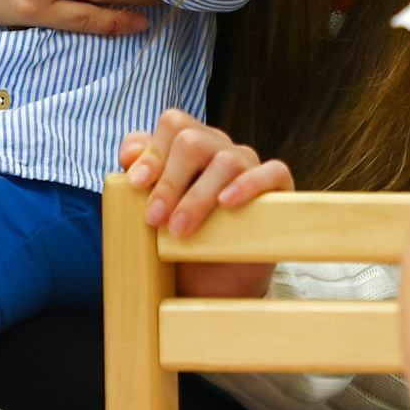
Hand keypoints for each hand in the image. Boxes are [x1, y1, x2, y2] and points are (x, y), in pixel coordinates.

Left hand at [119, 108, 292, 235]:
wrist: (210, 285)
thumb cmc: (177, 240)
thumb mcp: (151, 209)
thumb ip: (138, 174)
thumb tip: (132, 153)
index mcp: (189, 144)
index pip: (173, 124)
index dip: (152, 152)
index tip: (135, 185)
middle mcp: (219, 148)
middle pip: (194, 140)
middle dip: (170, 181)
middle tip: (154, 219)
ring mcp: (249, 165)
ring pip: (226, 161)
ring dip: (198, 196)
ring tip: (180, 230)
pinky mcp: (278, 188)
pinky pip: (272, 171)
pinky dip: (249, 185)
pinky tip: (228, 203)